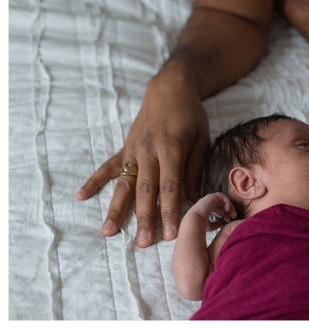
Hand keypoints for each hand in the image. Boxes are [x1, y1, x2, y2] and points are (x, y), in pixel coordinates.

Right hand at [76, 69, 208, 246]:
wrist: (169, 88)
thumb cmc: (191, 114)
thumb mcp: (202, 137)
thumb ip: (195, 168)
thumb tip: (193, 198)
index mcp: (172, 149)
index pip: (171, 186)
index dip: (170, 211)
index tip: (170, 234)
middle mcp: (149, 151)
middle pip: (146, 190)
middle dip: (144, 218)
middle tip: (143, 243)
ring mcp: (134, 150)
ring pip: (124, 184)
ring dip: (117, 209)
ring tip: (108, 232)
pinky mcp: (125, 148)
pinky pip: (108, 167)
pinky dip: (94, 181)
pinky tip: (81, 196)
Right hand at [188, 192, 236, 231]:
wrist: (195, 221)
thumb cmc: (200, 225)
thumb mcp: (209, 226)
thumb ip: (215, 225)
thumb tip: (220, 224)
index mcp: (206, 208)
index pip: (217, 208)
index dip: (223, 213)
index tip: (228, 220)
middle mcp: (207, 203)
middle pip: (221, 204)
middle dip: (228, 210)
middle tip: (233, 217)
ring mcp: (209, 199)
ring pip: (223, 200)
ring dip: (229, 206)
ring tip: (232, 215)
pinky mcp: (212, 197)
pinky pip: (223, 197)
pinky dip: (227, 202)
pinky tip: (227, 210)